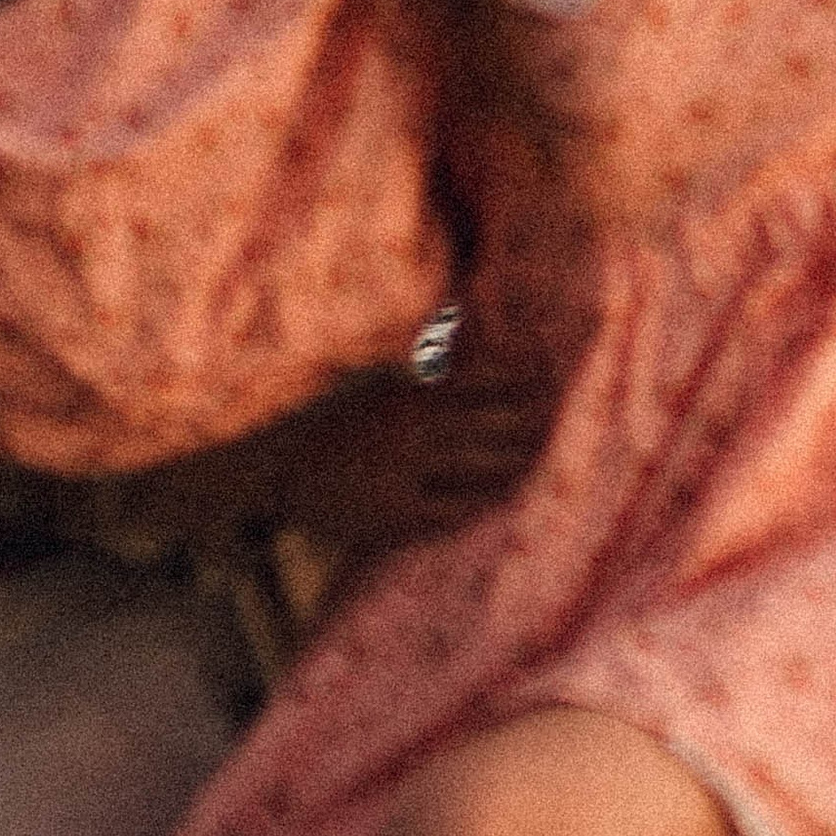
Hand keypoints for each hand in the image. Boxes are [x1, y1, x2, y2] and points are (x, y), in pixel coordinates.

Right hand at [275, 357, 556, 559]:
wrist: (277, 470)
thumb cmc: (337, 417)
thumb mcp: (379, 378)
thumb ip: (427, 359)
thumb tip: (475, 317)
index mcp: (407, 390)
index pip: (485, 377)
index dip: (523, 374)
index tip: (549, 368)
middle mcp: (410, 431)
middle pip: (495, 425)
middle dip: (533, 420)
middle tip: (558, 414)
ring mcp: (404, 475)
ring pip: (482, 469)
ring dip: (518, 460)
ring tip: (540, 452)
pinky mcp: (394, 517)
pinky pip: (454, 511)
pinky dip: (482, 501)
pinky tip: (499, 493)